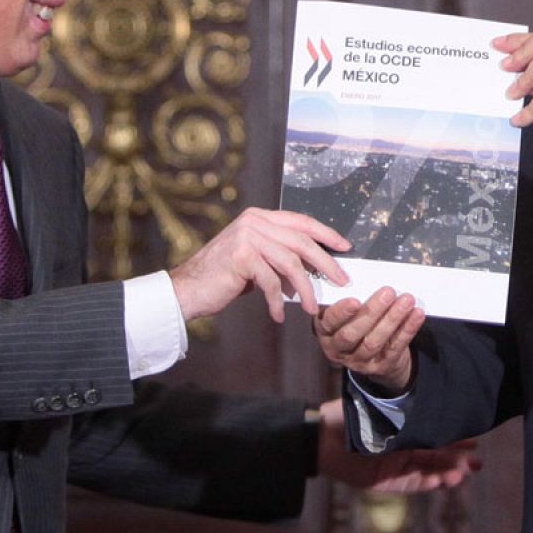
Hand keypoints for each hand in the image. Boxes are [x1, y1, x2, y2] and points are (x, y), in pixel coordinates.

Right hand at [169, 208, 349, 322]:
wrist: (188, 289)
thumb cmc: (223, 278)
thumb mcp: (256, 260)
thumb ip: (280, 256)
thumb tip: (315, 269)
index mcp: (259, 217)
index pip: (301, 221)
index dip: (326, 234)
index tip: (345, 247)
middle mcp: (254, 221)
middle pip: (302, 241)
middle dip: (325, 263)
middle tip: (341, 281)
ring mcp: (247, 237)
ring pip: (291, 263)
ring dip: (305, 289)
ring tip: (312, 308)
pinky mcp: (241, 257)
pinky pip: (271, 282)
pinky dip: (277, 302)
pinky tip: (278, 315)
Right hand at [313, 287, 422, 394]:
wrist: (375, 357)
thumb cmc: (356, 323)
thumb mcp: (345, 313)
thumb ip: (348, 298)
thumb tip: (362, 274)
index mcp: (326, 332)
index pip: (329, 323)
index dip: (341, 313)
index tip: (355, 300)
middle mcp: (339, 349)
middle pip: (352, 334)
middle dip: (372, 312)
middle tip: (388, 292)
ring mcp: (360, 361)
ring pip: (374, 342)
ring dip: (392, 319)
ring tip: (406, 300)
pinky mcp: (381, 366)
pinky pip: (395, 347)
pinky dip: (407, 330)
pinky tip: (416, 314)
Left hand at [314, 399, 479, 491]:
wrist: (322, 436)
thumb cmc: (349, 415)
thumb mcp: (381, 407)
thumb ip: (404, 409)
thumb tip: (431, 394)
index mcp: (405, 432)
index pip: (435, 437)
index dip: (455, 441)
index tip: (474, 440)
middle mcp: (404, 451)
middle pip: (437, 458)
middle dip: (457, 460)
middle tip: (476, 462)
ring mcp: (396, 468)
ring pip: (428, 473)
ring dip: (447, 473)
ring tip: (464, 473)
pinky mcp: (386, 482)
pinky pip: (412, 485)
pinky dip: (428, 483)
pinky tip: (444, 480)